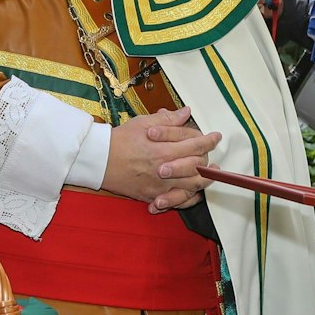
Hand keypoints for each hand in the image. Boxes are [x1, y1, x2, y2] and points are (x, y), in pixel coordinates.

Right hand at [102, 107, 221, 211]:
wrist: (99, 161)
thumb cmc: (120, 140)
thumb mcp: (142, 123)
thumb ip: (167, 120)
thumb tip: (186, 112)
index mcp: (163, 150)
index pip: (195, 145)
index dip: (209, 140)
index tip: (215, 136)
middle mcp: (165, 170)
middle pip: (198, 168)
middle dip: (209, 160)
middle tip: (213, 155)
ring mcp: (160, 186)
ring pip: (191, 187)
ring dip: (204, 181)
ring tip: (211, 174)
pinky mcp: (152, 196)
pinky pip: (176, 202)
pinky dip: (187, 199)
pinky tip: (194, 193)